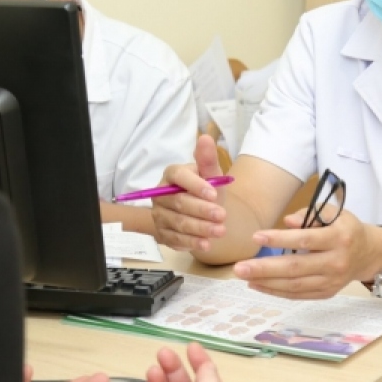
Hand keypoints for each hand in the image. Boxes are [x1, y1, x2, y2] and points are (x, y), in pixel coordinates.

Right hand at [152, 135, 226, 252]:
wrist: (203, 212)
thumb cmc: (206, 190)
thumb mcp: (212, 175)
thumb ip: (208, 159)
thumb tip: (205, 137)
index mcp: (171, 174)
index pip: (178, 176)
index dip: (195, 185)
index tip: (214, 194)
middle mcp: (160, 194)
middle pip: (178, 202)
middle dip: (202, 210)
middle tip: (222, 216)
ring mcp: (159, 214)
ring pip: (178, 222)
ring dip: (199, 228)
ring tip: (220, 231)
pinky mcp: (162, 233)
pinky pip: (174, 239)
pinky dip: (191, 242)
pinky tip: (206, 244)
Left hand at [231, 208, 381, 298]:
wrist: (369, 253)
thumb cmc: (346, 228)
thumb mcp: (334, 212)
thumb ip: (309, 215)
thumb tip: (286, 223)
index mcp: (339, 238)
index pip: (306, 240)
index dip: (280, 239)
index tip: (256, 237)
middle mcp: (336, 262)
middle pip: (296, 267)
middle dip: (265, 268)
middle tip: (239, 267)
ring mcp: (332, 281)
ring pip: (296, 285)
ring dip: (267, 283)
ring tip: (244, 276)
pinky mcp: (327, 293)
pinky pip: (299, 295)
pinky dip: (277, 292)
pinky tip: (259, 285)